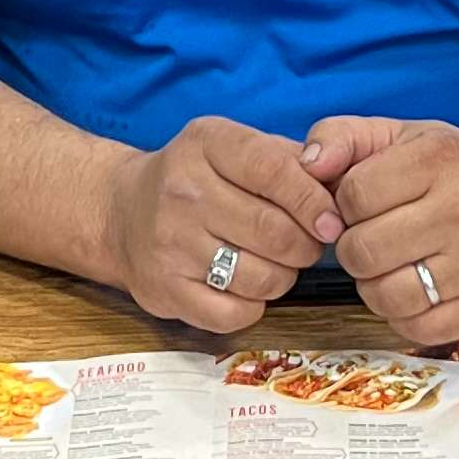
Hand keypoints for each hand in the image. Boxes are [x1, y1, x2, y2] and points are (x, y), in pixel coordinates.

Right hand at [100, 118, 340, 333]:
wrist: (121, 212)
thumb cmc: (196, 178)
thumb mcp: (233, 147)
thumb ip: (287, 159)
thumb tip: (338, 187)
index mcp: (205, 145)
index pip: (274, 171)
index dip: (314, 201)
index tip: (332, 220)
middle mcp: (181, 192)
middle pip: (275, 231)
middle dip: (306, 244)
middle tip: (306, 245)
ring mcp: (169, 245)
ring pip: (263, 277)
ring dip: (284, 276)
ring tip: (275, 263)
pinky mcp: (164, 291)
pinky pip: (235, 313)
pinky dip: (254, 305)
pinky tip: (245, 286)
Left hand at [302, 116, 458, 349]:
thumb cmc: (448, 171)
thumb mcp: (397, 136)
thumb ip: (340, 136)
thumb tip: (307, 165)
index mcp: (440, 160)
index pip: (354, 195)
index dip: (344, 204)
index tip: (361, 204)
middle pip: (363, 251)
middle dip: (353, 246)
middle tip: (370, 238)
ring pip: (385, 296)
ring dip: (373, 284)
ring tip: (389, 264)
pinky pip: (415, 327)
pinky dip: (402, 314)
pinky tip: (412, 287)